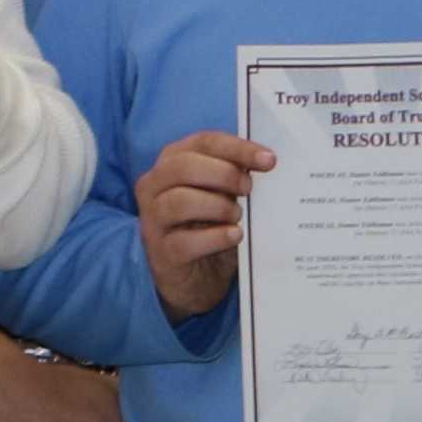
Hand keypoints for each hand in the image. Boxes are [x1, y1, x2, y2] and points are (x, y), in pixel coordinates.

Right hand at [139, 133, 271, 319]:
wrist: (196, 278)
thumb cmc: (210, 227)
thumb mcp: (223, 196)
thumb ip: (235, 177)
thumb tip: (266, 161)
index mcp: (171, 162)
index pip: (203, 142)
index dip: (237, 148)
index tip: (268, 160)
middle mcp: (154, 186)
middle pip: (183, 167)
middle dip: (223, 174)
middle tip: (249, 189)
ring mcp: (153, 220)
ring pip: (178, 202)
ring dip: (217, 206)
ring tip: (238, 216)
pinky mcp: (161, 253)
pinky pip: (184, 241)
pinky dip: (214, 237)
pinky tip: (234, 235)